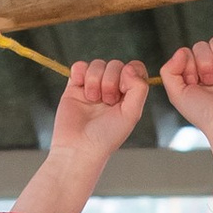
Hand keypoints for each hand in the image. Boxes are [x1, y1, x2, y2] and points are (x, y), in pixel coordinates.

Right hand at [13, 56, 149, 212]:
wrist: (79, 147)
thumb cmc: (106, 136)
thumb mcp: (131, 114)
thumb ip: (139, 89)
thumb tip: (129, 67)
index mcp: (128, 95)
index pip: (134, 68)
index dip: (131, 72)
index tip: (124, 88)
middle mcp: (111, 89)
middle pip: (115, 65)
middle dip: (111, 80)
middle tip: (107, 101)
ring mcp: (92, 86)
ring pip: (97, 64)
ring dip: (95, 79)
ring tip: (92, 99)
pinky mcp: (74, 86)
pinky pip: (79, 66)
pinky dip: (81, 73)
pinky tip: (81, 88)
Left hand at [160, 30, 212, 165]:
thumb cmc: (204, 112)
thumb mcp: (176, 95)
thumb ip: (169, 71)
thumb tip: (181, 51)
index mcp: (193, 76)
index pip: (186, 54)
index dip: (188, 64)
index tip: (194, 81)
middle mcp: (209, 69)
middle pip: (200, 46)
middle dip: (203, 62)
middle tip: (210, 81)